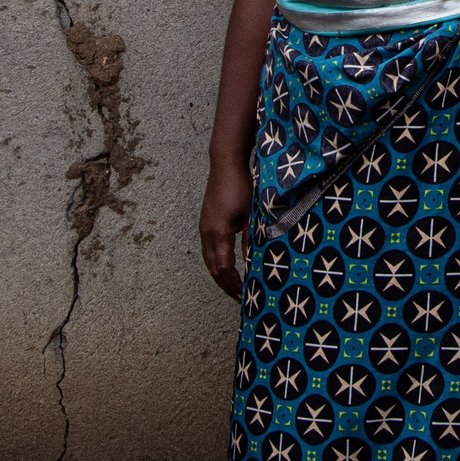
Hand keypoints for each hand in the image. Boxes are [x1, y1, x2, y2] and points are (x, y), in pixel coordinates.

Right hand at [200, 157, 252, 298]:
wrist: (225, 163)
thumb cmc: (240, 185)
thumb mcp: (251, 214)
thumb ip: (252, 239)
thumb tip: (254, 263)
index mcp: (218, 233)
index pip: (224, 268)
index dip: (233, 284)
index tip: (243, 296)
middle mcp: (207, 232)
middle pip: (213, 268)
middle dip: (225, 284)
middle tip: (239, 297)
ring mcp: (204, 227)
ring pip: (208, 260)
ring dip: (220, 275)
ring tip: (233, 286)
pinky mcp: (206, 222)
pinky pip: (208, 250)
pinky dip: (217, 262)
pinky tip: (227, 265)